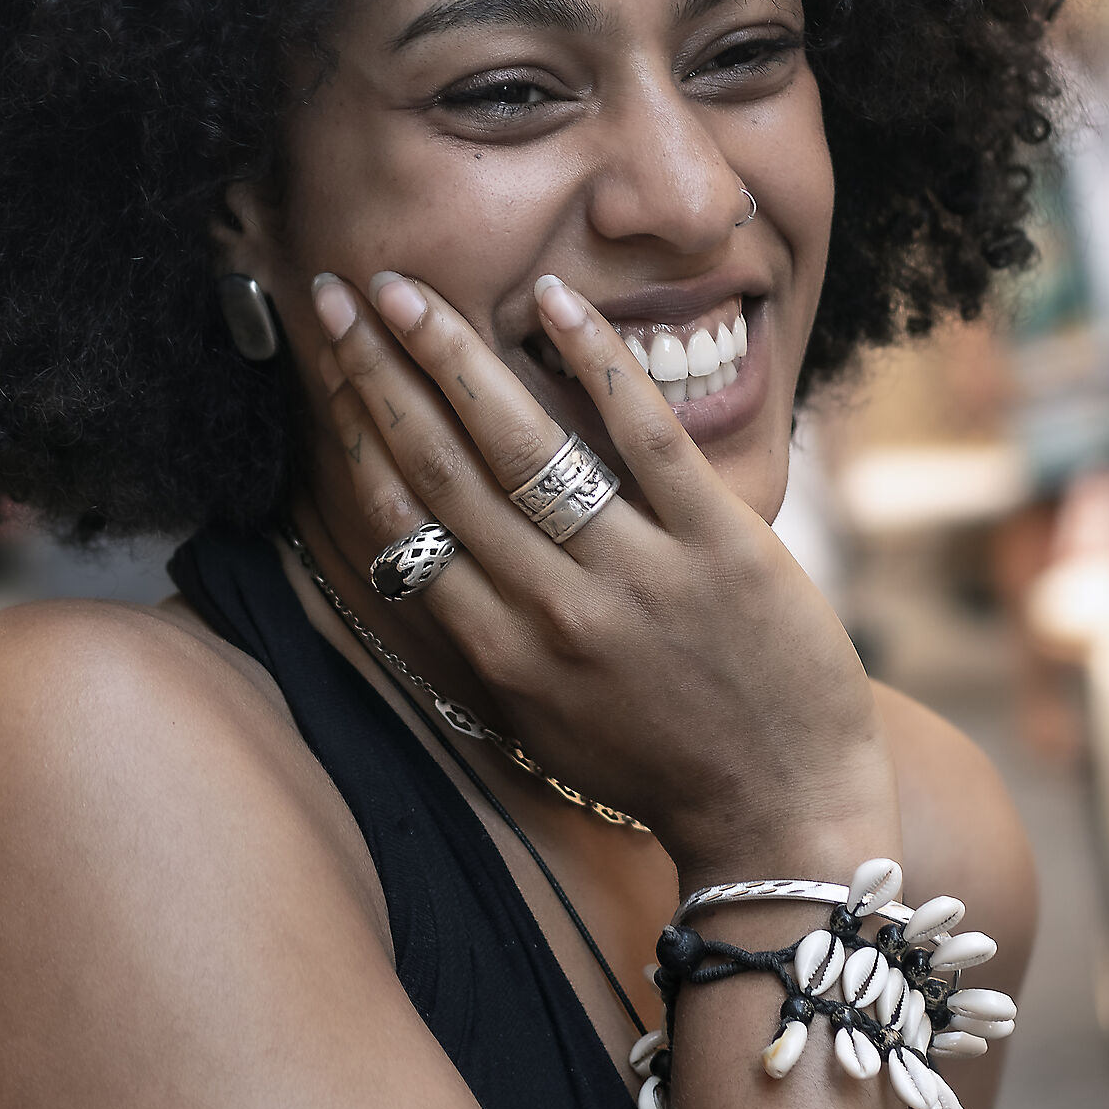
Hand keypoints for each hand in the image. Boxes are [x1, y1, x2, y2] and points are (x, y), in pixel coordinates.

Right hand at [309, 270, 897, 889]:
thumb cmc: (663, 770)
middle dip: (377, 372)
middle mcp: (553, 614)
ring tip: (403, 290)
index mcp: (503, 656)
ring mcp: (636, 576)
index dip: (352, 435)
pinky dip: (594, 362)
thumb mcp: (547, 723)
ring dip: (451, 355)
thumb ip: (487, 638)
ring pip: (520, 446)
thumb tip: (423, 554)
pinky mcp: (719, 547)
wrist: (785, 818)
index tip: (324, 366)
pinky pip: (644, 437)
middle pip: (442, 469)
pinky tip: (549, 300)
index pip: (404, 524)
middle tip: (337, 293)